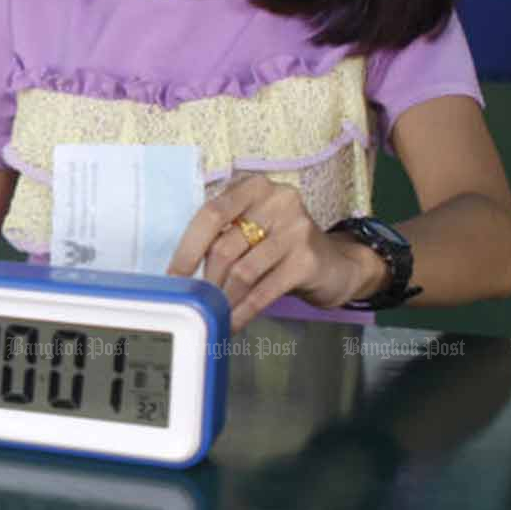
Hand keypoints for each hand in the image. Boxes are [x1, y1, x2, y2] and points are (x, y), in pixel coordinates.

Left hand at [166, 175, 378, 329]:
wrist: (336, 264)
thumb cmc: (282, 246)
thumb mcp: (253, 227)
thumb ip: (222, 234)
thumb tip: (181, 270)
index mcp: (255, 187)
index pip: (211, 213)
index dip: (187, 248)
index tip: (174, 276)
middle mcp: (277, 200)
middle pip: (225, 244)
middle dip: (205, 279)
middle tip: (195, 302)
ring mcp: (296, 229)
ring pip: (242, 270)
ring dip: (222, 298)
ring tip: (214, 313)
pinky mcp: (307, 260)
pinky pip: (263, 291)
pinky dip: (243, 311)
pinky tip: (233, 323)